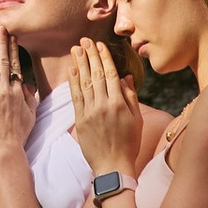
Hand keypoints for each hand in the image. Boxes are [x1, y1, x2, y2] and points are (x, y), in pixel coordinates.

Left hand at [0, 22, 34, 163]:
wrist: (5, 150)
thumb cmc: (19, 135)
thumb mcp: (30, 116)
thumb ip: (30, 98)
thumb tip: (28, 86)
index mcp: (17, 92)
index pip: (15, 66)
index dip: (12, 49)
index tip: (11, 36)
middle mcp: (5, 91)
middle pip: (2, 62)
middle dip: (0, 42)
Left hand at [70, 36, 137, 179]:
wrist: (113, 166)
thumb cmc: (129, 144)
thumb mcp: (136, 120)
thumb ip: (130, 97)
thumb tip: (125, 77)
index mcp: (119, 104)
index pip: (110, 74)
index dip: (104, 58)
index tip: (99, 45)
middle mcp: (104, 105)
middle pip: (95, 75)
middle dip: (90, 55)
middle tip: (85, 40)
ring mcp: (90, 112)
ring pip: (84, 83)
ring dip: (79, 64)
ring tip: (76, 49)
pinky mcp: (80, 120)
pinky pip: (76, 97)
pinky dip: (73, 82)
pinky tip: (71, 70)